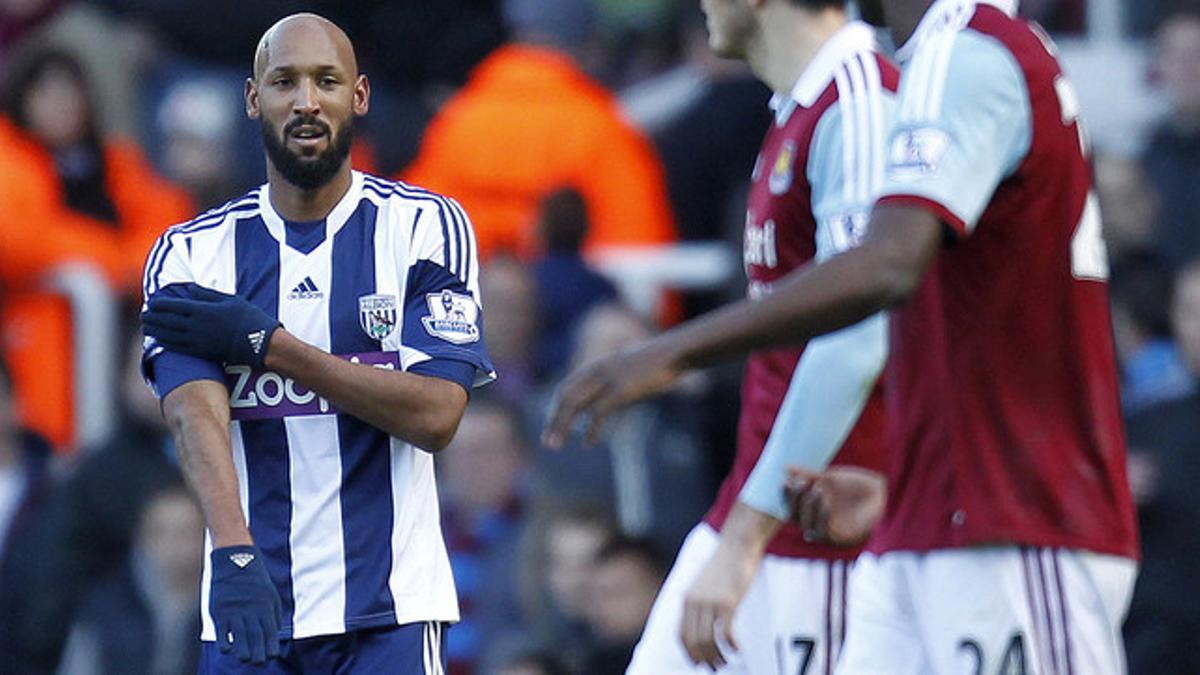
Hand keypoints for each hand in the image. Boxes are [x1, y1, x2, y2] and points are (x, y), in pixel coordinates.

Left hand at [143, 283, 281, 368]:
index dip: (159, 304)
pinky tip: (159, 340)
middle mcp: (197, 326)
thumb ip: (208, 294)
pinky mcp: (202, 352)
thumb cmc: (248, 318)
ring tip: (146, 326)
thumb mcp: (230, 299)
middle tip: (144, 314)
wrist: (260, 343)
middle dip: (153, 317)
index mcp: (203, 310)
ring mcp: (198, 340)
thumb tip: (190, 289)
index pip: (174, 306)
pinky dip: (166, 342)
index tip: (151, 301)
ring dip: (155, 330)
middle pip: (167, 321)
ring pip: (169, 335)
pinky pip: (178, 347)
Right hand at [209, 545, 282, 663]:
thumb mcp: (270, 594)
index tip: (272, 656)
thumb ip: (273, 614)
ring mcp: (235, 611)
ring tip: (245, 659)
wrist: (235, 560)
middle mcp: (251, 611)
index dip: (271, 647)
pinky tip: (228, 649)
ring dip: (242, 651)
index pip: (270, 632)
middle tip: (258, 662)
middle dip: (258, 653)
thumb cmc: (255, 580)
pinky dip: (225, 642)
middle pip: (256, 637)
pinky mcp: (220, 611)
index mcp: (266, 607)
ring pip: (240, 637)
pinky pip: (222, 632)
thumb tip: (276, 633)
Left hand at [542, 339, 682, 446]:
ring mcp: (608, 378)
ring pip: (575, 404)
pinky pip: (599, 412)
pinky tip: (588, 444)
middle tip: (546, 442)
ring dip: (562, 426)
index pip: (567, 387)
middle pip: (566, 396)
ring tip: (555, 445)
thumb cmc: (657, 364)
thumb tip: (611, 400)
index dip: (557, 407)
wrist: (676, 353)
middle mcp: (597, 370)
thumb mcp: (630, 370)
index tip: (552, 425)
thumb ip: (617, 383)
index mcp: (598, 366)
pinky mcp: (622, 389)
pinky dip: (591, 430)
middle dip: (554, 419)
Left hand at [679, 541, 759, 668]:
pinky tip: (738, 649)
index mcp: (687, 598)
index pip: (681, 634)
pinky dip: (731, 646)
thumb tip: (701, 620)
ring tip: (727, 661)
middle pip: (694, 641)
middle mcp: (695, 602)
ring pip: (709, 640)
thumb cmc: (724, 564)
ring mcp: (711, 602)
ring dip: (718, 656)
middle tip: (716, 667)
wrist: (737, 544)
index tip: (699, 663)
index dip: (689, 653)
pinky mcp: (728, 602)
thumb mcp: (704, 582)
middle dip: (704, 659)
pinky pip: (726, 633)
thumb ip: (699, 600)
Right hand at [785, 466, 886, 546]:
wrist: (876, 491)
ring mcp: (827, 530)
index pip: (791, 507)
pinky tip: (826, 503)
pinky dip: (822, 518)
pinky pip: (823, 533)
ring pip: (806, 527)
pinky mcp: (839, 538)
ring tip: (817, 489)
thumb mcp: (828, 478)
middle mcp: (815, 521)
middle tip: (799, 484)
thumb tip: (786, 467)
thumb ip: (808, 475)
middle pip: (795, 518)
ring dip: (808, 508)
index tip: (785, 481)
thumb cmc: (853, 484)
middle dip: (794, 502)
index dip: (786, 496)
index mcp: (810, 508)